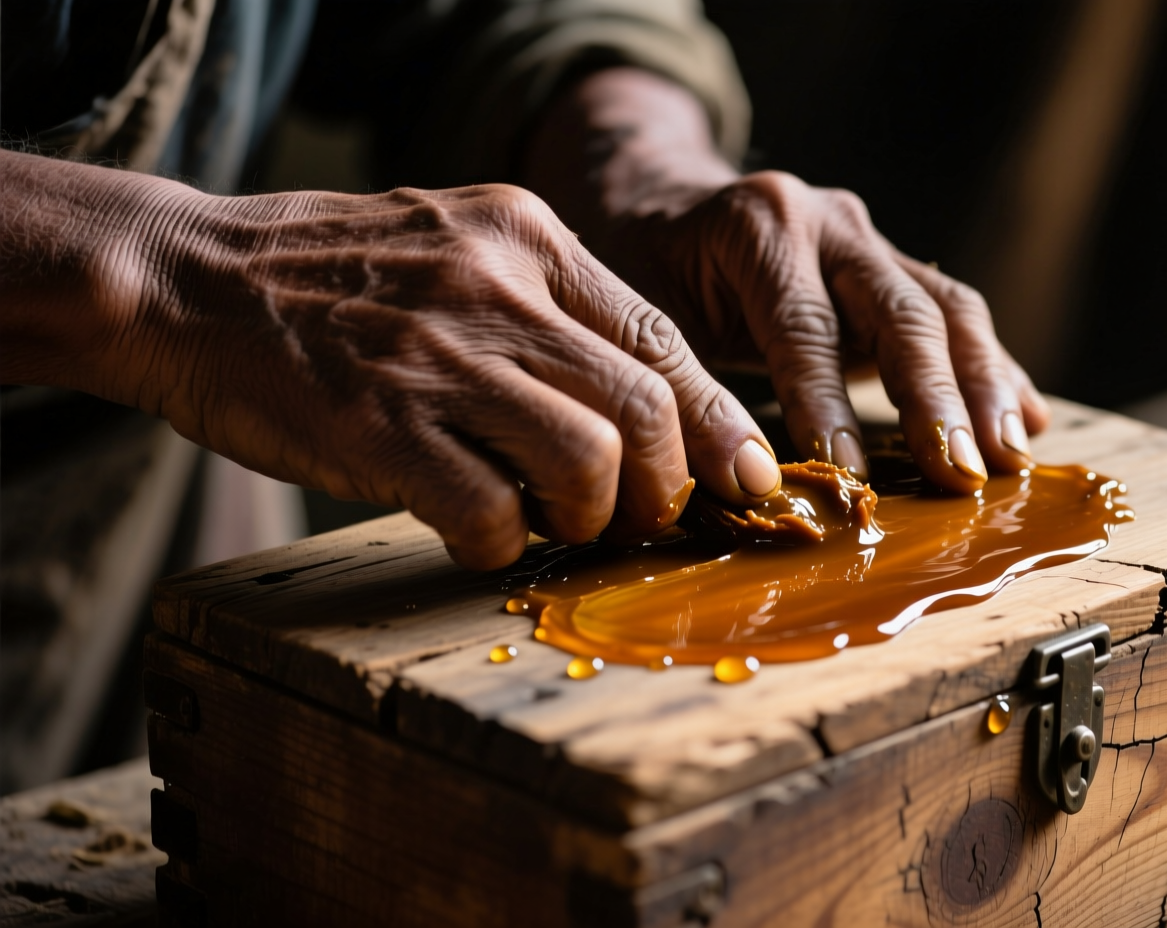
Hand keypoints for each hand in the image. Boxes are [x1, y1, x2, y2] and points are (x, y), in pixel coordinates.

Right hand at [0, 152, 781, 568]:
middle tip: (647, 520)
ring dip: (593, 517)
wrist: (181, 280)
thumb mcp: (453, 246)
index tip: (751, 479)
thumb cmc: (325, 280)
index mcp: (528, 239)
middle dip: (668, 488)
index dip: (722, 423)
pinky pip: (490, 510)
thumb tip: (641, 404)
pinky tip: (481, 534)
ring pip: (590, 460)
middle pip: (647, 409)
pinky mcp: (380, 426)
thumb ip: (544, 306)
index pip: (664, 339)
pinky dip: (503, 541)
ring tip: (561, 525)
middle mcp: (498, 287)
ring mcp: (440, 355)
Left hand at [525, 68, 1048, 492]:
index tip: (849, 474)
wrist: (656, 198)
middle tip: (959, 475)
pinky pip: (960, 316)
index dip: (829, 404)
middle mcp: (829, 220)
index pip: (804, 324)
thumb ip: (687, 387)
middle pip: (902, 310)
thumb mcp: (640, 319)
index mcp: (759, 225)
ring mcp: (873, 240)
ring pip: (949, 308)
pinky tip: (1026, 424)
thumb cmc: (642, 270)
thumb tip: (732, 483)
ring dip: (985, 387)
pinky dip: (996, 371)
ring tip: (1010, 460)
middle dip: (936, 399)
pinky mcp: (898, 269)